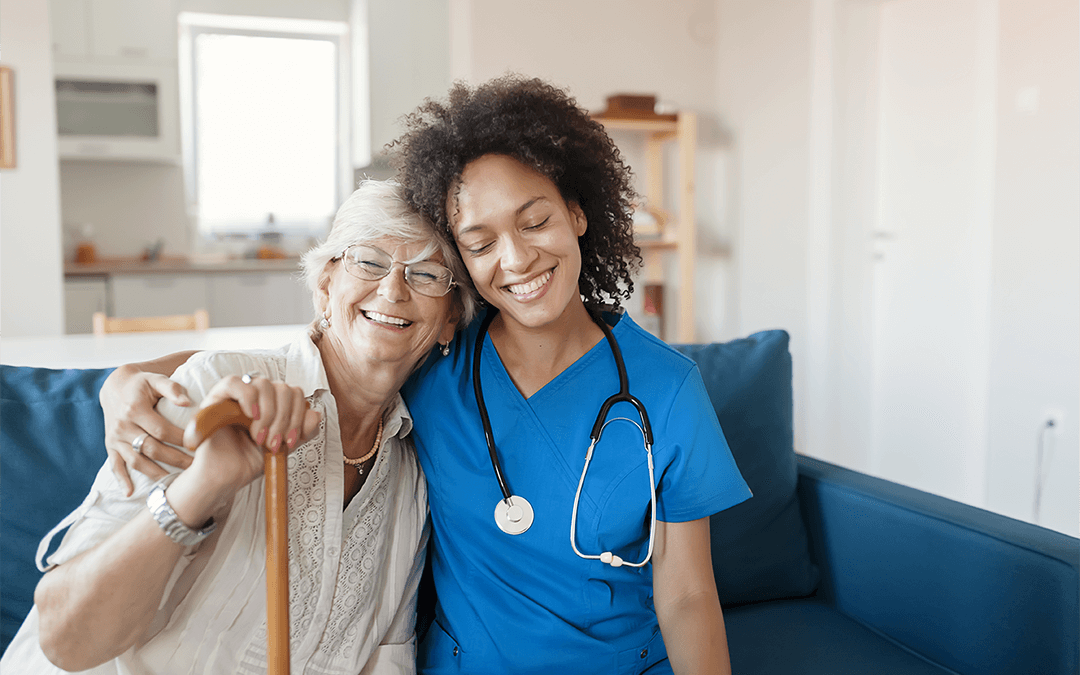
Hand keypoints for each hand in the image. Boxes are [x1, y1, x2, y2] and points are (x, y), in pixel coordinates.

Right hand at [101, 364, 192, 495]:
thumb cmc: (142, 384)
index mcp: (134, 410)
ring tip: (176, 485)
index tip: (200, 447)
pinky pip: (115, 466)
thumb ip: (172, 388)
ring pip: (136, 461)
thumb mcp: (156, 379)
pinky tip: (131, 493)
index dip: (181, 440)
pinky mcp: (110, 446)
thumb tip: (187, 402)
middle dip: (175, 460)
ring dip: (156, 474)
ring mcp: (115, 439)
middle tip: (196, 469)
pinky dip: (122, 480)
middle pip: (152, 449)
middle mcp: (122, 426)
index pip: (161, 430)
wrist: (115, 387)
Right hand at [173, 375, 320, 516]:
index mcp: (272, 404)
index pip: (295, 393)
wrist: (224, 478)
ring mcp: (236, 395)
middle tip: (273, 443)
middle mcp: (256, 396)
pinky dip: (248, 398)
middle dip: (284, 419)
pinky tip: (251, 417)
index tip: (291, 441)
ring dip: (268, 413)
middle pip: (283, 388)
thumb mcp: (284, 445)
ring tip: (259, 436)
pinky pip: (234, 382)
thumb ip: (302, 431)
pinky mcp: (216, 398)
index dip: (298, 416)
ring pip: (264, 383)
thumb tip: (315, 414)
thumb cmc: (249, 461)